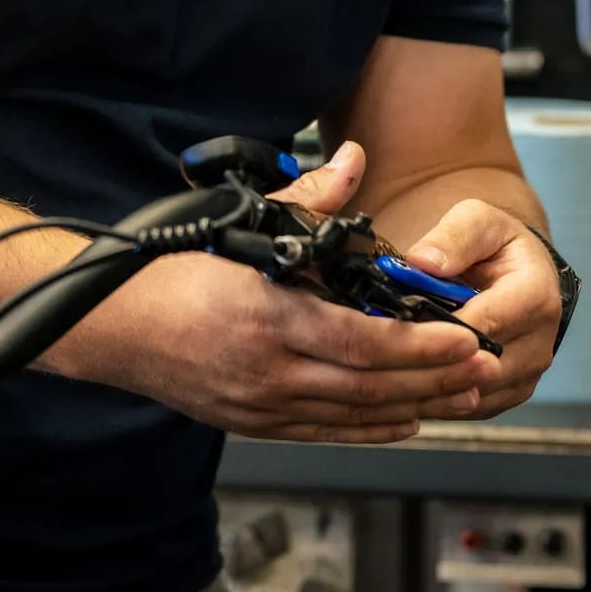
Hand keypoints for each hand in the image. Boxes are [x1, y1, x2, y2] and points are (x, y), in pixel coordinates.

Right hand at [55, 143, 499, 442]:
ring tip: (458, 395)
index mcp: (267, 319)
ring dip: (414, 407)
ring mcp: (259, 405)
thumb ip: (306, 199)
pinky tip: (403, 420)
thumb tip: (353, 159)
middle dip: (435, 380)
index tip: (463, 338)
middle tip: (481, 370)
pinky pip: (325, 432)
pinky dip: (370, 428)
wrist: (108, 325)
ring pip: (354, 416)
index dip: (421, 348)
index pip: (365, 344)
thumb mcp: (237, 226)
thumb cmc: (166, 273)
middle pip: (372, 387)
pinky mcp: (251, 422)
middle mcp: (268, 372)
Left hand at [401, 199, 562, 416]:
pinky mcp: (511, 392)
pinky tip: (405, 384)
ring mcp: (528, 373)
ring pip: (474, 395)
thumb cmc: (496, 245)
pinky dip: (437, 400)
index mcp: (536, 296)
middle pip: (480, 369)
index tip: (395, 327)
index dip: (439, 330)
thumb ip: (452, 237)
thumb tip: (422, 262)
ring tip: (387, 371)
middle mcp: (540, 342)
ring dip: (430, 387)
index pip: (486, 324)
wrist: (520, 273)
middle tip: (380, 355)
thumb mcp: (478, 222)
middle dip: (430, 363)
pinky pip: (472, 408)